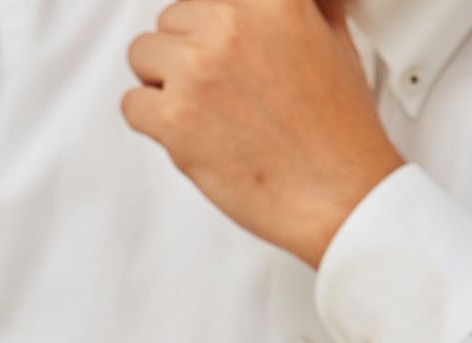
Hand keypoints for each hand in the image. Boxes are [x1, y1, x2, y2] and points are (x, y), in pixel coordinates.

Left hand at [122, 0, 401, 267]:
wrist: (339, 195)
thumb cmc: (340, 131)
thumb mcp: (335, 41)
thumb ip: (305, 7)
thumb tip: (289, 1)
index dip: (211, 23)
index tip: (220, 49)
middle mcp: (230, 25)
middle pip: (171, 19)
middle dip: (187, 52)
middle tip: (221, 90)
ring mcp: (198, 71)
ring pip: (142, 55)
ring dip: (163, 83)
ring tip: (205, 112)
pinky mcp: (174, 119)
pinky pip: (131, 104)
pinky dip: (152, 121)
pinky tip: (189, 135)